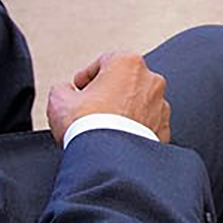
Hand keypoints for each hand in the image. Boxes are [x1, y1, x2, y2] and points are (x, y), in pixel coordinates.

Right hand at [47, 51, 170, 140]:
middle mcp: (150, 81)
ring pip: (138, 104)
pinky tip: (118, 138)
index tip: (78, 88)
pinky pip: (147, 124)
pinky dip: (135, 129)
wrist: (108, 160)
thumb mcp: (59, 99)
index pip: (104, 62)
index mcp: (128, 63)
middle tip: (90, 109)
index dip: (86, 77)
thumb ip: (62, 89)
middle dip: (108, 93)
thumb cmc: (89, 127)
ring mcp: (161, 106)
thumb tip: (65, 92)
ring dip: (124, 111)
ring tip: (104, 127)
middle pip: (124, 82)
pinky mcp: (163, 130)